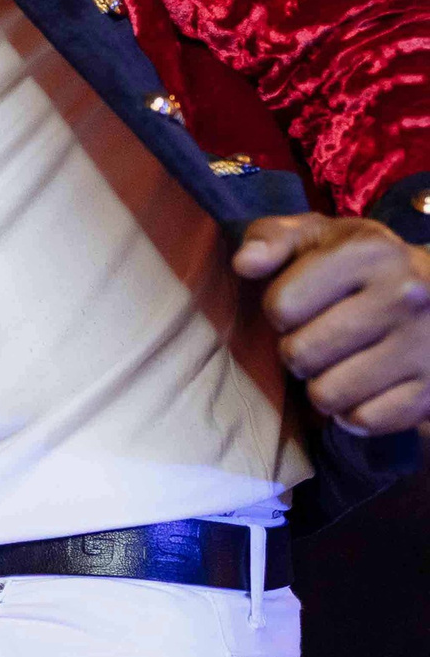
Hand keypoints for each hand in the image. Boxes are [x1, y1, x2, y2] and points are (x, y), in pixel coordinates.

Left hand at [234, 213, 429, 433]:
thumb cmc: (365, 266)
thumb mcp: (321, 237)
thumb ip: (272, 238)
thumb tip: (244, 263)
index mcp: (370, 253)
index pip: (282, 305)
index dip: (279, 310)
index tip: (301, 304)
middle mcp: (403, 296)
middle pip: (300, 354)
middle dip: (297, 351)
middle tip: (319, 339)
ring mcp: (423, 345)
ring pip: (328, 394)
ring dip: (323, 385)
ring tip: (340, 362)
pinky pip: (364, 420)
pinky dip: (356, 412)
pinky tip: (366, 387)